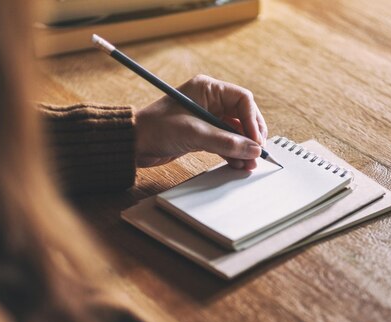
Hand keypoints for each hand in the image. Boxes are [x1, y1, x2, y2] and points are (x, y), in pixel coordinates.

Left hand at [134, 74, 267, 169]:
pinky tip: (238, 164)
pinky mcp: (203, 134)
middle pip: (243, 116)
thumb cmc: (156, 128)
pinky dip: (233, 153)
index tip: (256, 141)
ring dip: (243, 147)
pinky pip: (225, 142)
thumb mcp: (194, 133)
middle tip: (257, 153)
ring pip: (235, 131)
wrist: (134, 144)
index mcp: (207, 89)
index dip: (253, 120)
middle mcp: (209, 101)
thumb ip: (226, 142)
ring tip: (250, 164)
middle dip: (251, 136)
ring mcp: (207, 118)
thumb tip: (253, 150)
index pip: (242, 100)